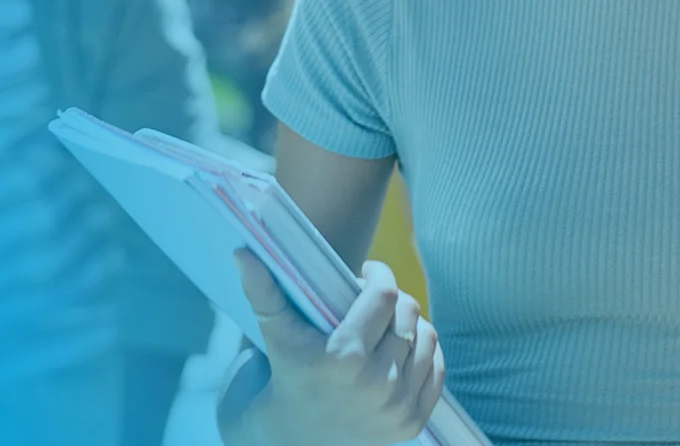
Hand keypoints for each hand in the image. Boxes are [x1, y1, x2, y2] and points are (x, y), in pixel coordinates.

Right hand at [233, 249, 444, 445]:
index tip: (363, 275)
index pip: (385, 293)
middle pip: (408, 311)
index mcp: (344, 357)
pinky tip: (398, 351)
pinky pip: (436, 368)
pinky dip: (422, 354)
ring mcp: (397, 409)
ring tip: (383, 327)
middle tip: (370, 303)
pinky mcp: (411, 425)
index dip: (377, 275)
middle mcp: (376, 385)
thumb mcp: (274, 335)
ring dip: (408, 325)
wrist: (288, 444)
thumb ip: (264, 291)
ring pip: (426, 335)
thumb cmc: (282, 377)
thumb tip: (243, 252)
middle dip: (390, 300)